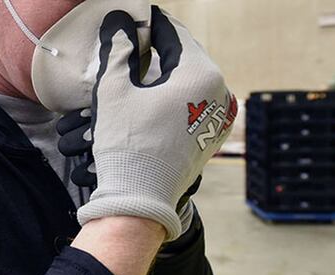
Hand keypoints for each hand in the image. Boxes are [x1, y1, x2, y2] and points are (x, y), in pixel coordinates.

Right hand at [76, 6, 236, 240]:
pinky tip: (157, 92)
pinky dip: (176, 93)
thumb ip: (118, 49)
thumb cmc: (128, 143)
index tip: (137, 16)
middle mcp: (219, 94)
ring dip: (169, 69)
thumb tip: (119, 23)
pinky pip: (194, 103)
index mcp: (201, 75)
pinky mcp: (212, 136)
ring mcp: (218, 118)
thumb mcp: (115, 89)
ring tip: (144, 61)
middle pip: (187, 56)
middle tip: (139, 35)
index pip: (174, 35)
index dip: (151, 23)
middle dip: (162, 45)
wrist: (140, 198)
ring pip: (192, 80)